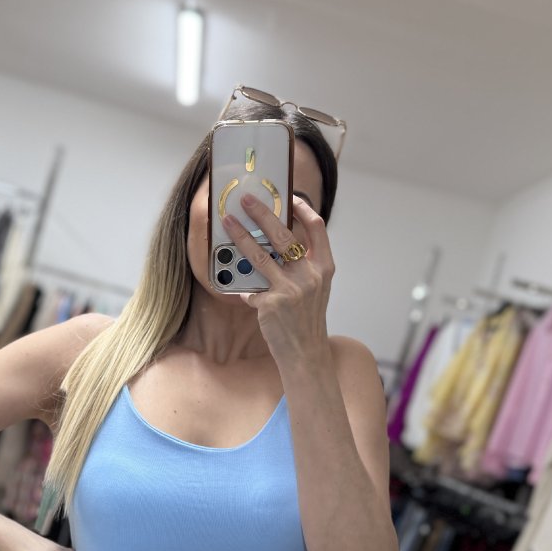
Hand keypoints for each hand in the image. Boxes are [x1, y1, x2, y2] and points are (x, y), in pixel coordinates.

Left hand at [221, 191, 334, 361]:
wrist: (306, 354)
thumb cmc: (306, 320)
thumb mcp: (314, 289)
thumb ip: (301, 267)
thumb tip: (273, 243)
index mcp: (324, 268)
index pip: (317, 228)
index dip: (303, 208)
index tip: (289, 196)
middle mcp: (310, 275)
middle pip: (283, 234)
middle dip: (263, 213)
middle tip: (246, 200)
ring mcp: (291, 289)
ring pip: (259, 254)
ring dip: (240, 235)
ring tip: (227, 222)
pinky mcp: (271, 304)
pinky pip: (250, 288)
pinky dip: (243, 288)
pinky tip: (240, 291)